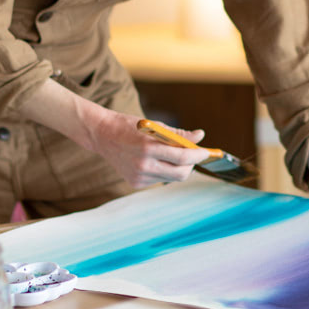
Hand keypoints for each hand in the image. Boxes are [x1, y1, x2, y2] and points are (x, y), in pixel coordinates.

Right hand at [88, 113, 208, 188]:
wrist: (102, 135)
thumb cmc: (130, 126)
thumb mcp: (155, 125)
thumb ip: (179, 134)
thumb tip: (200, 136)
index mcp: (148, 147)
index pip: (182, 157)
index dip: (198, 155)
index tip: (206, 152)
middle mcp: (143, 165)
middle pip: (180, 173)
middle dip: (192, 165)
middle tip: (194, 155)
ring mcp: (138, 176)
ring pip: (171, 178)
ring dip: (179, 168)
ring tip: (174, 155)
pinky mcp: (135, 183)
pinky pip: (159, 180)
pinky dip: (164, 171)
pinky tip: (156, 161)